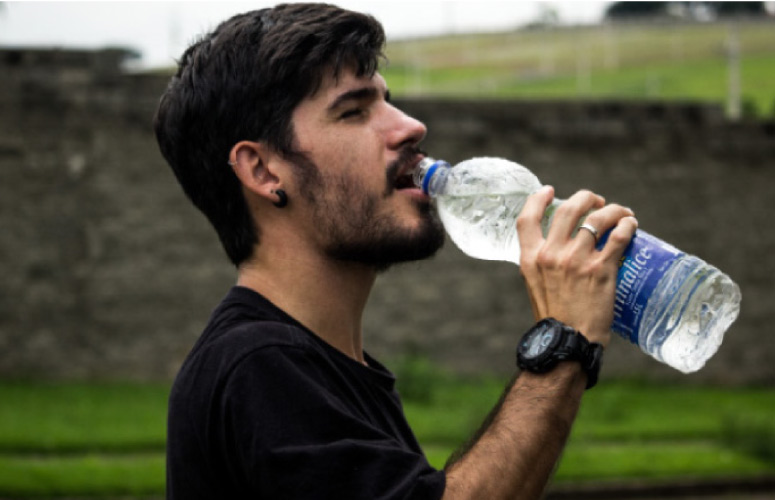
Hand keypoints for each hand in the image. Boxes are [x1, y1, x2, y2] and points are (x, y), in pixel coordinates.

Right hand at [517, 186, 637, 345]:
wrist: (568, 344)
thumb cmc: (554, 320)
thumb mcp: (535, 287)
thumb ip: (542, 265)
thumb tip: (559, 250)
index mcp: (530, 259)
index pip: (527, 219)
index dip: (537, 199)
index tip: (549, 191)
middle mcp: (551, 255)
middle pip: (568, 209)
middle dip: (585, 198)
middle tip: (597, 202)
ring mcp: (576, 260)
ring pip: (597, 218)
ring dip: (613, 210)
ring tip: (622, 213)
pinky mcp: (601, 269)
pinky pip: (618, 236)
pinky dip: (627, 225)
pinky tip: (631, 225)